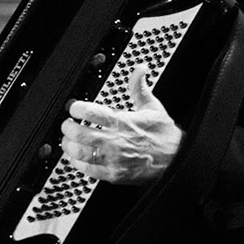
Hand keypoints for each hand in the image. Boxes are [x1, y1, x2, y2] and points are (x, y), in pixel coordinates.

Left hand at [60, 66, 182, 185]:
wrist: (176, 159)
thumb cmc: (164, 134)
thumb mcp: (152, 106)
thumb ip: (139, 87)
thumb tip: (140, 69)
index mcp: (122, 122)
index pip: (90, 112)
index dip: (76, 108)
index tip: (73, 108)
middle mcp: (115, 141)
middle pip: (80, 134)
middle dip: (68, 128)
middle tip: (67, 125)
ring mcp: (114, 159)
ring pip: (81, 152)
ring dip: (69, 146)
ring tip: (68, 142)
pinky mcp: (114, 174)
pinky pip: (89, 170)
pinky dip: (78, 164)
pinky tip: (77, 158)